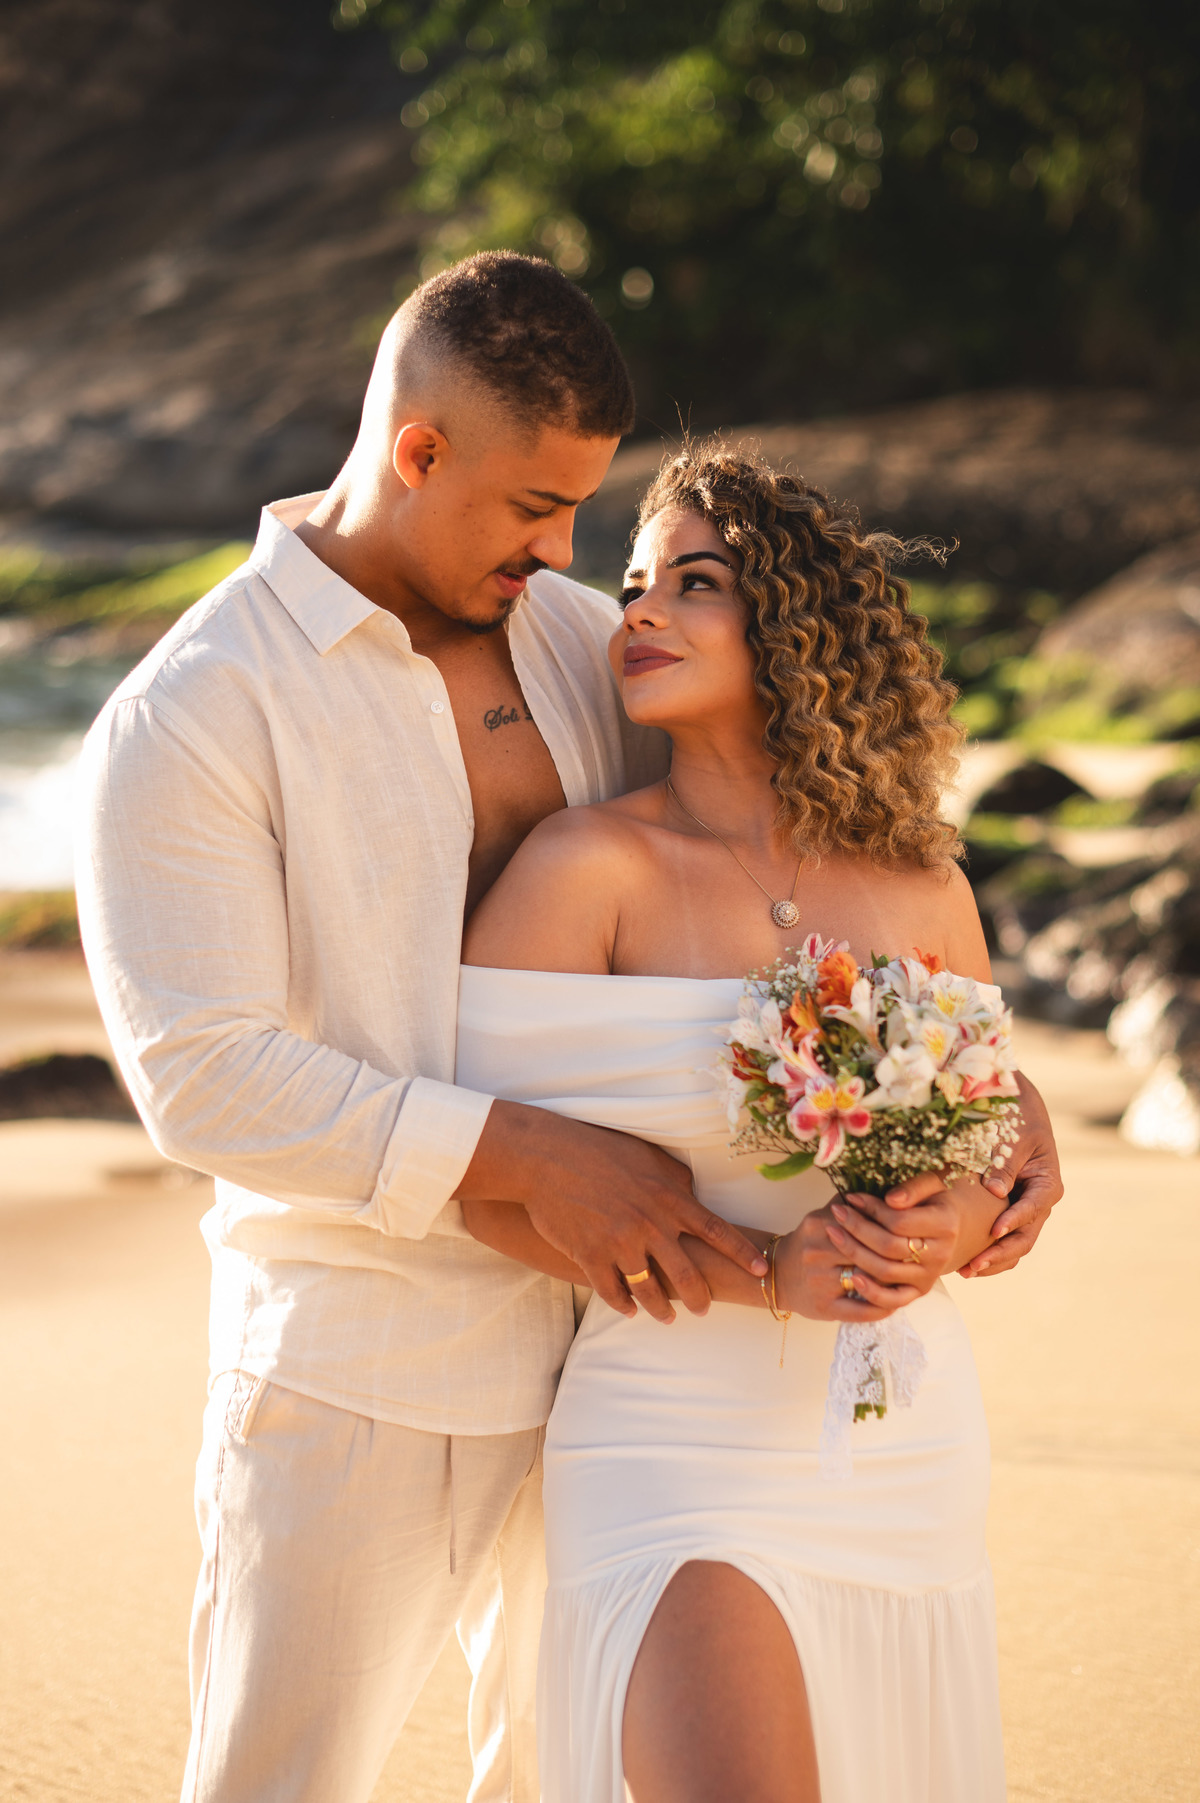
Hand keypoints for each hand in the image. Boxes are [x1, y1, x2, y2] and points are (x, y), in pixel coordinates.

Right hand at [457, 1100, 767, 1323]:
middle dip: (700, 1298)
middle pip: (687, 1274)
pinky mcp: (591, 1256)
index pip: (716, 1231)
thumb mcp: (648, 1157)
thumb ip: (676, 1180)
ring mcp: (620, 1244)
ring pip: (650, 1291)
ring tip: (667, 1318)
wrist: (549, 1158)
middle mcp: (650, 1226)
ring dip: (661, 1310)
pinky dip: (623, 1306)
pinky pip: (613, 1293)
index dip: (741, 1253)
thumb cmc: (600, 1151)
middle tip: (704, 1309)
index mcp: (668, 1199)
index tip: (761, 1269)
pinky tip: (629, 1310)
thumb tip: (693, 1196)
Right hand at [774, 1203, 923, 1321]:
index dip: (888, 1227)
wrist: (778, 1274)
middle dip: (894, 1255)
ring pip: (866, 1281)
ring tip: (911, 1277)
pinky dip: (881, 1308)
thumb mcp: (821, 1217)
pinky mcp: (824, 1308)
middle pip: (867, 1252)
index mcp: (819, 1225)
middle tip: (916, 1254)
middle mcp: (817, 1253)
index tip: (909, 1229)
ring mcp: (820, 1282)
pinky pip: (860, 1311)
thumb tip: (879, 1189)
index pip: (863, 1224)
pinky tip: (895, 1304)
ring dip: (892, 1281)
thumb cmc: (809, 1243)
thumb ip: (846, 1203)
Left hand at [825, 1182, 963, 1292]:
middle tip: (836, 1212)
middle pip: (889, 1246)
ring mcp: (929, 1276)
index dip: (872, 1209)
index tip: (851, 1197)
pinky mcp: (918, 1291)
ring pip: (885, 1271)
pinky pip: (893, 1300)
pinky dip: (871, 1292)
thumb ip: (912, 1188)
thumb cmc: (932, 1199)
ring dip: (855, 1252)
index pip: (900, 1221)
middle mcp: (941, 1254)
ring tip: (833, 1233)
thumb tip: (892, 1199)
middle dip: (857, 1228)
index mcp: (946, 1225)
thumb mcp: (930, 1184)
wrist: (948, 1226)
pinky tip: (852, 1277)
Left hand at [965, 1070, 1062, 1275]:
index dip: (1014, 1221)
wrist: (1018, 1112)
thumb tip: (995, 1190)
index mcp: (1047, 1184)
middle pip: (1025, 1237)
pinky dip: (988, 1252)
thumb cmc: (1017, 1120)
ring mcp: (1025, 1213)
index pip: (1032, 1209)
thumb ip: (1005, 1163)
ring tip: (967, 1272)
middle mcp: (1040, 1204)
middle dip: (1000, 1253)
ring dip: (993, 1260)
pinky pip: (1002, 1240)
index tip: (993, 1232)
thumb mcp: (1014, 1137)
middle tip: (974, 1264)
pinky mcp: (1009, 1214)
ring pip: (1015, 1245)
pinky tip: (965, 1262)